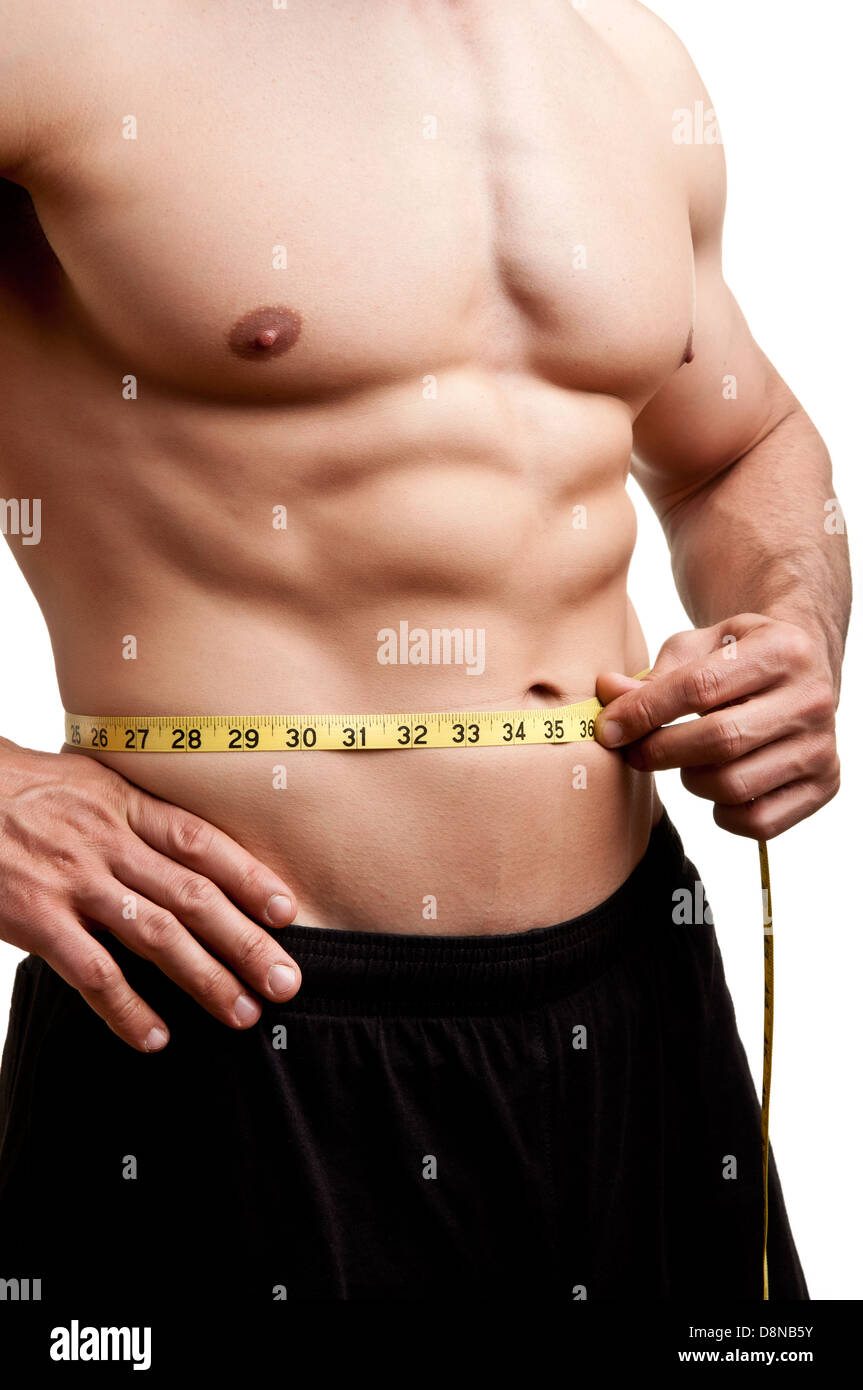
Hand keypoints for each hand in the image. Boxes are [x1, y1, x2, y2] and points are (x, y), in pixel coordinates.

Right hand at [0, 739, 301, 1050]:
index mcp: (124, 804)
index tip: (288, 912)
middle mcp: (107, 841)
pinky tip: (156, 1038)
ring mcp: (72, 882)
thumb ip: (134, 813)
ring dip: (205, 979)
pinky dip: (127, 1009)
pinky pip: (92, 972)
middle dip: (246, 942)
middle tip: (286, 982)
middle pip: (193, 896)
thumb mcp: (86, 781)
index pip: (202, 842)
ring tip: (242, 1014)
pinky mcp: (36, 918)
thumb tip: (189, 847)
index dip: (249, 877)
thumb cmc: (19, 789)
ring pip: (155, 936)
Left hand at [595, 614, 839, 839]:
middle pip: (720, 740)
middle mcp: (812, 699)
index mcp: (782, 649)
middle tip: (633, 752)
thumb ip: (652, 675)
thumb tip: (607, 695)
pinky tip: (718, 783)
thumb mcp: (698, 647)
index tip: (609, 728)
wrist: (801, 670)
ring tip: (686, 760)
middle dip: (660, 751)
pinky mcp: (825, 785)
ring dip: (691, 779)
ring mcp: (822, 746)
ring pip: (734, 785)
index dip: (645, 711)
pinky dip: (723, 812)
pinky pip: (758, 821)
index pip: (699, 686)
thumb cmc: (739, 657)